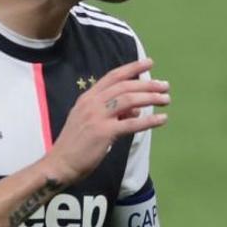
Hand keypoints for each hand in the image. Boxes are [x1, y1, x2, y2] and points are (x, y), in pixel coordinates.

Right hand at [45, 58, 169, 182]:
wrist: (60, 163)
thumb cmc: (76, 144)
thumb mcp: (92, 121)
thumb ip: (114, 112)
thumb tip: (137, 109)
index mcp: (88, 97)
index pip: (113, 76)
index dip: (132, 68)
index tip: (149, 63)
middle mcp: (92, 103)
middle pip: (125, 86)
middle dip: (148, 84)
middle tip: (165, 86)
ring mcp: (97, 117)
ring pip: (129, 100)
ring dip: (151, 98)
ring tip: (166, 100)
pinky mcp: (103, 133)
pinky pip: (131, 124)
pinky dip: (149, 121)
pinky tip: (162, 119)